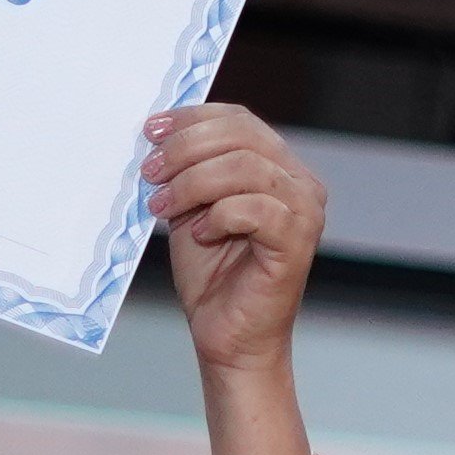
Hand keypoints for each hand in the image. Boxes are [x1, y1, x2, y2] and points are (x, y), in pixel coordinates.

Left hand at [148, 105, 322, 369]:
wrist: (227, 335)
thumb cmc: (212, 275)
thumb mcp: (191, 205)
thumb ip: (189, 167)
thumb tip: (158, 131)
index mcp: (280, 168)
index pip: (239, 120)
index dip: (191, 119)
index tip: (150, 131)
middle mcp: (301, 184)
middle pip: (240, 136)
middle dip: (184, 149)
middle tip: (149, 173)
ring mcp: (305, 213)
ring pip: (244, 167)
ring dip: (192, 183)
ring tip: (163, 206)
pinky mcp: (298, 243)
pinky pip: (254, 208)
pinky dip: (217, 216)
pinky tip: (200, 235)